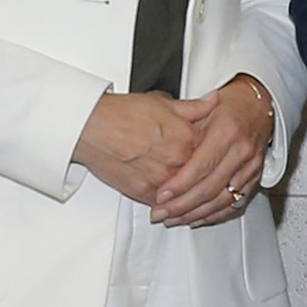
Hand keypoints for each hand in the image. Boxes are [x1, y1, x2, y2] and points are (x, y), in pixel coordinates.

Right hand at [74, 92, 205, 204]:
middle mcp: (177, 159)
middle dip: (205, 178)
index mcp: (186, 137)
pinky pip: (165, 205)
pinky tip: (172, 202)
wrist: (91, 127)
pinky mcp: (145, 193)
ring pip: (186, 194)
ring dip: (191, 196)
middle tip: (207, 178)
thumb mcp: (162, 103)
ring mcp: (162, 179)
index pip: (213, 152)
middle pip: (202, 176)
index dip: (213, 154)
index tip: (213, 155)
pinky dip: (170, 206)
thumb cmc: (121, 114)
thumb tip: (214, 100)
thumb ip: (194, 107)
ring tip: (193, 195)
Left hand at [154, 75, 274, 226]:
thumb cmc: (229, 107)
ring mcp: (250, 167)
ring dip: (195, 214)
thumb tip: (159, 148)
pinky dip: (214, 215)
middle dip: (182, 205)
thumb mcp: (203, 108)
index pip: (201, 166)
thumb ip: (182, 128)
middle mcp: (241, 151)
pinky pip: (234, 204)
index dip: (180, 185)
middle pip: (210, 188)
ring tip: (173, 219)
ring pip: (222, 201)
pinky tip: (196, 219)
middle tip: (161, 212)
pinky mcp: (255, 179)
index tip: (161, 195)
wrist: (259, 106)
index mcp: (227, 131)